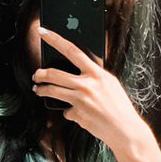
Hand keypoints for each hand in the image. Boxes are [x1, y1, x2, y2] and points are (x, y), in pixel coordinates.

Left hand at [32, 27, 146, 152]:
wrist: (124, 129)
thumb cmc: (119, 106)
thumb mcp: (109, 83)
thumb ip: (94, 75)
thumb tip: (79, 70)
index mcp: (96, 73)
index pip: (72, 50)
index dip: (55, 39)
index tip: (43, 32)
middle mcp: (86, 85)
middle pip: (54, 74)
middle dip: (40, 74)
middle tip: (36, 75)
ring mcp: (80, 100)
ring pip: (52, 91)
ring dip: (41, 90)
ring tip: (38, 90)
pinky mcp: (77, 114)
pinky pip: (66, 111)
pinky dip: (69, 112)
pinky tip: (79, 114)